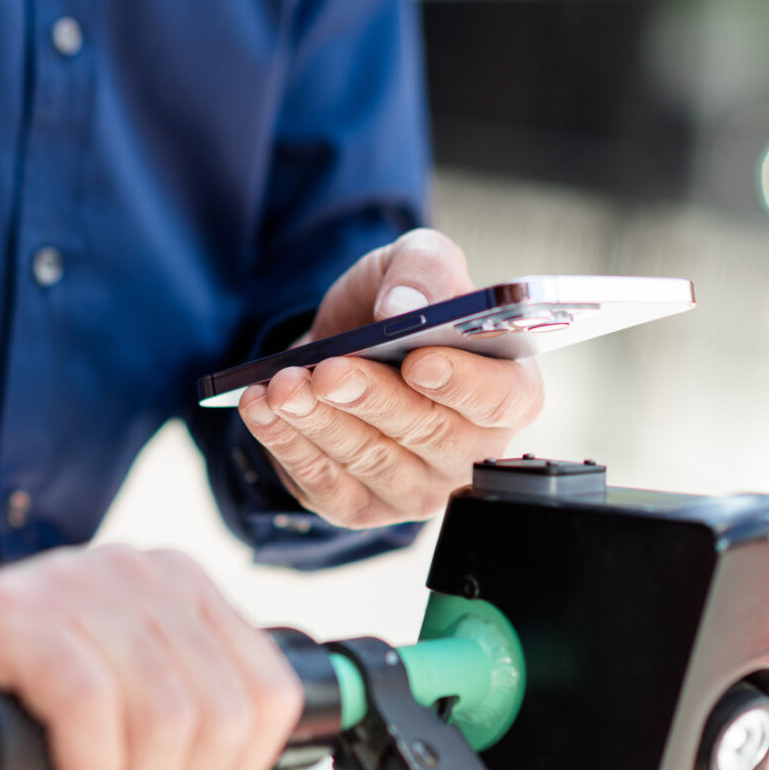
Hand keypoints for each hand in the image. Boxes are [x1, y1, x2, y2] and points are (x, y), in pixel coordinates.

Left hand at [238, 229, 543, 527]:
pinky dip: (287, 443)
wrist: (340, 346)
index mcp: (507, 389)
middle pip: (428, 434)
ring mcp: (418, 488)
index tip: (420, 361)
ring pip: (370, 460)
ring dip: (319, 421)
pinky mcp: (362, 507)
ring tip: (282, 384)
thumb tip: (401, 308)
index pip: (501, 400)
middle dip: (371, 399)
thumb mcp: (415, 262)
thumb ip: (424, 269)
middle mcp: (471, 450)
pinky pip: (325, 483)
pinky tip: (261, 407)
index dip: (463, 384)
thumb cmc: (397, 310)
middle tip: (328, 370)